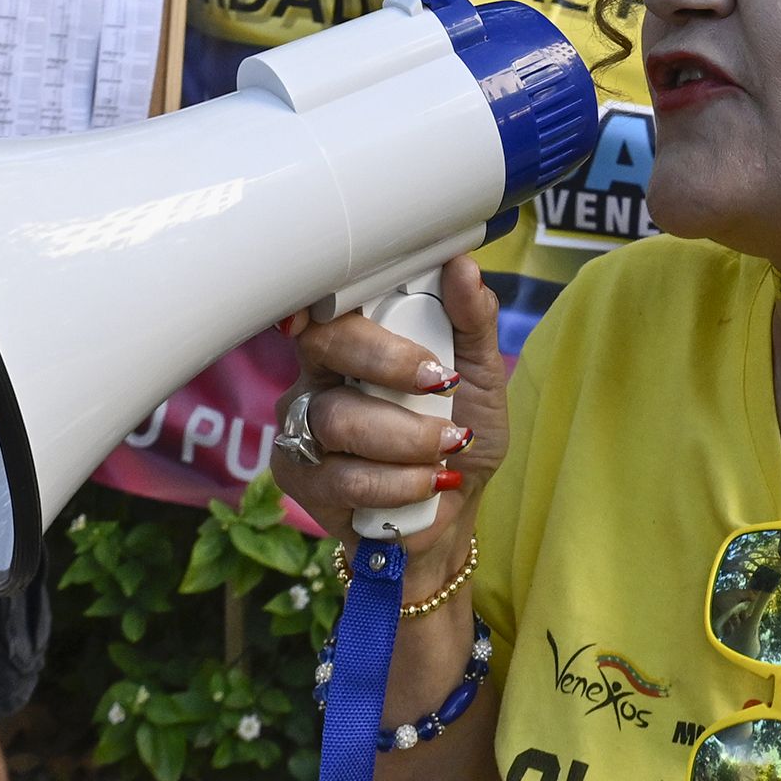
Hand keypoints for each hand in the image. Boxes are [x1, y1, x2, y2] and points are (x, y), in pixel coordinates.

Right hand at [273, 255, 504, 582]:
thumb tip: (464, 265)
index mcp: (357, 341)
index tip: (373, 296)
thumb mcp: (481, 377)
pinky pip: (341, 476)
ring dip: (407, 437)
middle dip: (387, 362)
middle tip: (439, 383)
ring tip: (447, 448)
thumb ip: (473, 322)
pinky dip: (398, 482)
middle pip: (325, 344)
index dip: (340, 292)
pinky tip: (427, 483)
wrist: (452, 514)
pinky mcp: (299, 477)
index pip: (335, 300)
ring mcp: (303, 427)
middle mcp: (320, 376)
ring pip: (338, 418)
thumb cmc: (459, 435)